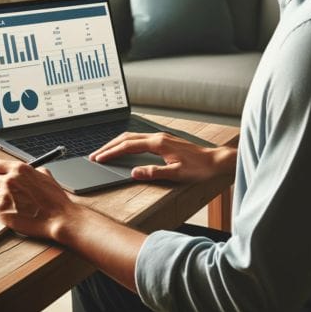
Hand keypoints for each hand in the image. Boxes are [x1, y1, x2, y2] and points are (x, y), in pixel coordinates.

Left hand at [0, 159, 80, 239]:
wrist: (59, 218)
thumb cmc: (55, 200)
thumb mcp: (45, 176)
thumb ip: (31, 171)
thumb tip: (24, 172)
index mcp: (19, 169)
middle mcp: (9, 180)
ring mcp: (4, 195)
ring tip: (3, 204)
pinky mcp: (2, 211)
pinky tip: (7, 212)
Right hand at [89, 132, 235, 182]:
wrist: (216, 161)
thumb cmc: (200, 168)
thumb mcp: (176, 174)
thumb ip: (154, 173)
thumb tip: (134, 173)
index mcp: (158, 144)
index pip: (128, 146)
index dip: (112, 152)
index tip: (99, 158)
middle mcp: (158, 137)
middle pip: (126, 138)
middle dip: (108, 146)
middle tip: (95, 155)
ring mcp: (161, 137)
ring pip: (132, 137)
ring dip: (116, 143)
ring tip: (104, 152)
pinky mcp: (163, 141)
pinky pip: (139, 139)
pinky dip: (126, 143)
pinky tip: (124, 149)